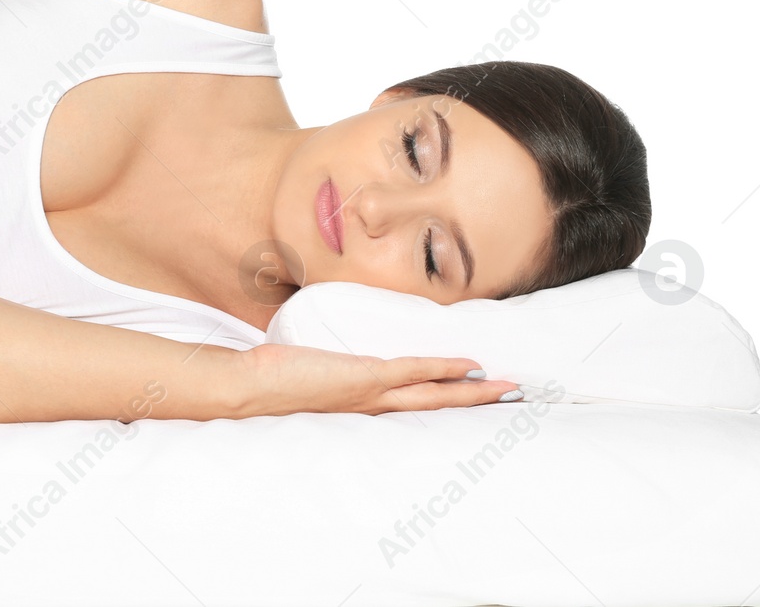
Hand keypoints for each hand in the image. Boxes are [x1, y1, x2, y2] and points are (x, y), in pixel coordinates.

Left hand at [239, 343, 521, 416]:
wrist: (246, 391)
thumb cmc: (270, 380)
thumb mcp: (306, 376)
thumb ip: (324, 369)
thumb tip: (323, 352)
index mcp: (361, 408)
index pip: (412, 407)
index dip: (445, 402)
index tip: (475, 398)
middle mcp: (371, 407)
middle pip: (435, 407)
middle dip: (475, 403)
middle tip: (513, 400)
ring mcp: (370, 395)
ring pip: (432, 394)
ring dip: (472, 391)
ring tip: (506, 388)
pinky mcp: (363, 378)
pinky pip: (412, 372)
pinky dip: (441, 369)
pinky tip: (468, 366)